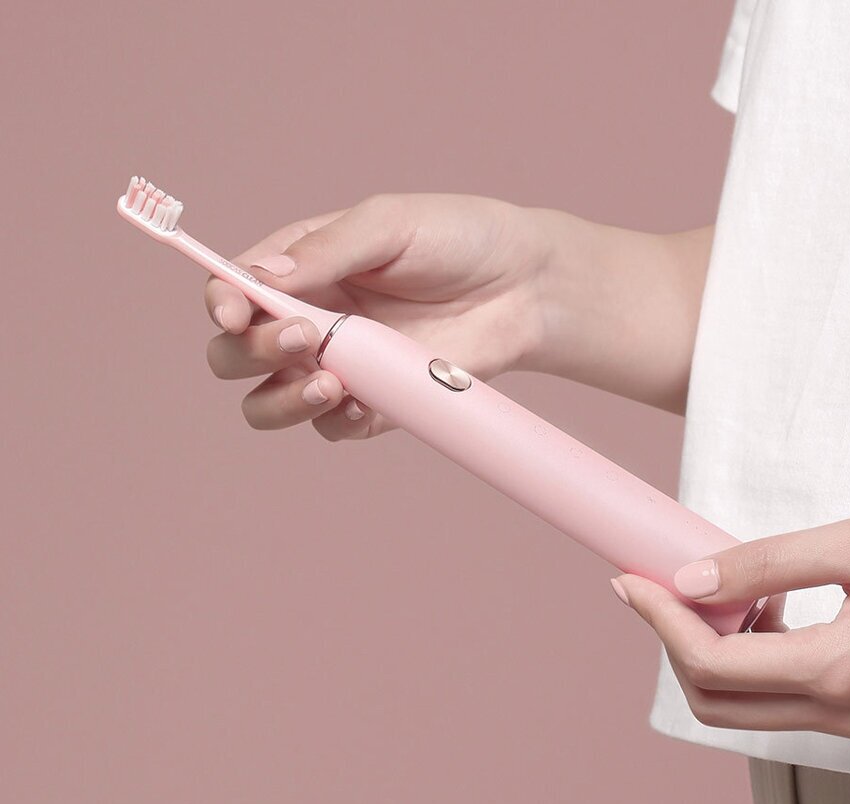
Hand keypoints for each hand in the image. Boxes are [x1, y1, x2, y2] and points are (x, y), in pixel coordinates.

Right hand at [204, 193, 551, 438]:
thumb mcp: (389, 224)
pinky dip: (336, 423)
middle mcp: (307, 319)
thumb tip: (261, 279)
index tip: (234, 312)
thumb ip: (325, 249)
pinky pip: (331, 428)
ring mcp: (337, 366)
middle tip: (309, 339)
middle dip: (252, 353)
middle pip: (233, 355)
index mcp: (300, 267)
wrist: (524, 287)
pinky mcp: (372, 401)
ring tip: (331, 384)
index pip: (231, 289)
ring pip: (268, 404)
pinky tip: (363, 404)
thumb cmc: (458, 238)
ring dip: (282, 402)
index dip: (220, 304)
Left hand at [611, 508, 849, 741]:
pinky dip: (754, 661)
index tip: (632, 583)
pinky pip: (786, 701)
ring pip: (747, 708)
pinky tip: (767, 609)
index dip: (661, 621)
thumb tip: (692, 579)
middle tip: (659, 591)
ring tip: (723, 592)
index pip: (713, 663)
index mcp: (842, 672)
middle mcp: (849, 715)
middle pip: (717, 702)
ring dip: (714, 654)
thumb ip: (766, 565)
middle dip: (675, 644)